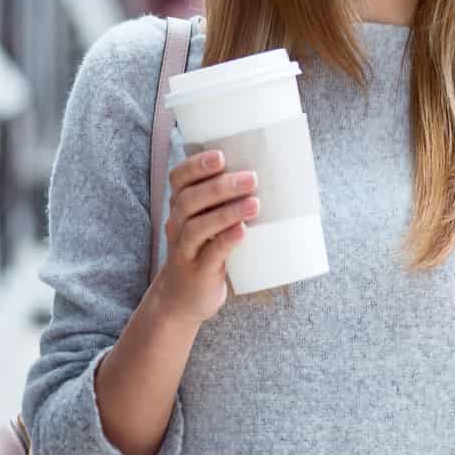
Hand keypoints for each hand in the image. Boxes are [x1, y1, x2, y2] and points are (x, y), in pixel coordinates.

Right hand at [150, 150, 258, 326]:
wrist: (183, 298)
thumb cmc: (206, 250)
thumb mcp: (211, 222)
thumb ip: (230, 201)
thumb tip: (276, 175)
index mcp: (181, 206)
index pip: (179, 178)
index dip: (196, 165)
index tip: (221, 155)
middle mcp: (178, 224)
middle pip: (190, 199)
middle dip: (221, 186)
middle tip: (252, 178)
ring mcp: (185, 249)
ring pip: (198, 226)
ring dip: (227, 212)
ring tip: (254, 204)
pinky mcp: (197, 272)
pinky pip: (209, 254)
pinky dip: (225, 241)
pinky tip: (242, 232)